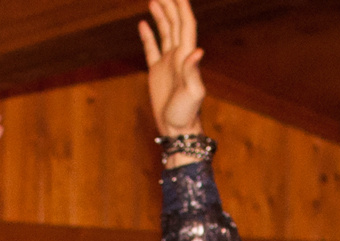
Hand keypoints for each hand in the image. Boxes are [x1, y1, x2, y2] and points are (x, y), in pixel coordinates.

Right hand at [138, 0, 205, 138]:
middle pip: (175, 23)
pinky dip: (148, 35)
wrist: (177, 128)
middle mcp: (178, 55)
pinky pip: (152, 48)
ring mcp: (167, 62)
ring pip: (165, 31)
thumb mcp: (192, 93)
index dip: (182, 7)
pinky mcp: (157, 72)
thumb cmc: (186, 113)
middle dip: (170, 5)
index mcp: (186, 56)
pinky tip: (143, 24)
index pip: (185, 25)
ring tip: (154, 0)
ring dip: (161, 15)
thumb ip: (192, 71)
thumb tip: (197, 51)